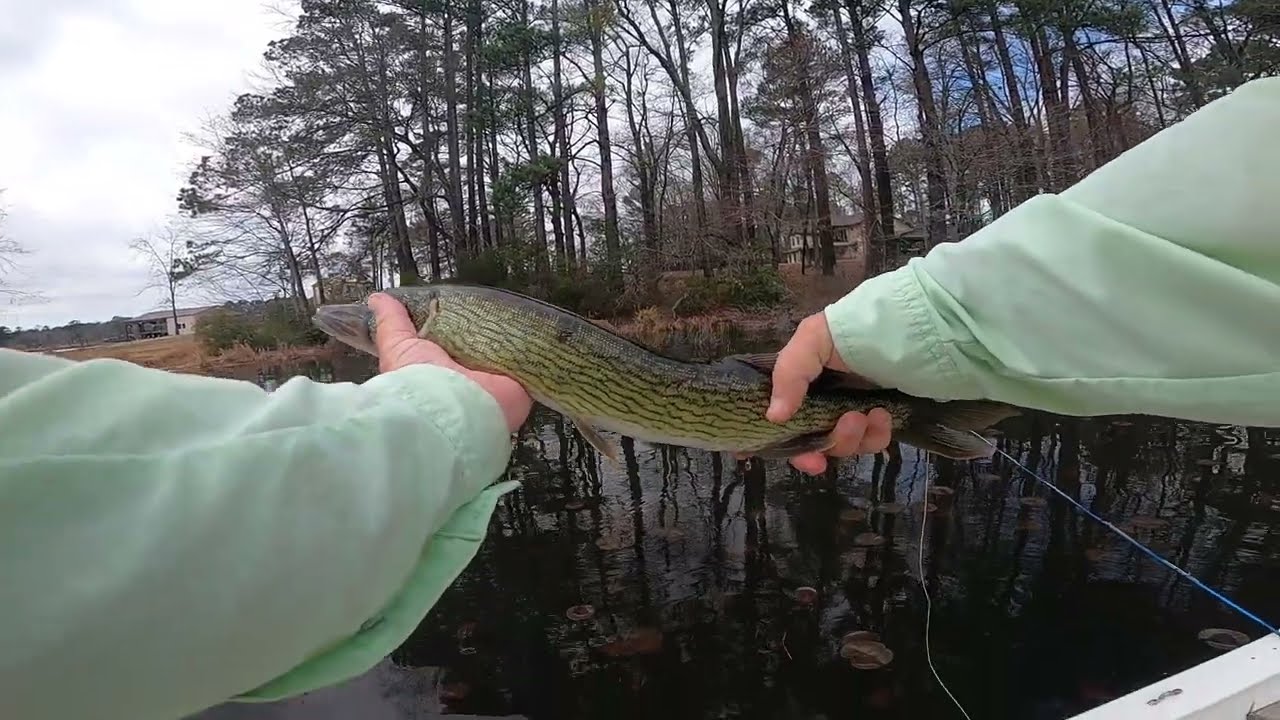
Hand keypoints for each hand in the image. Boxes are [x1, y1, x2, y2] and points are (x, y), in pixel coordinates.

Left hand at [369, 292, 531, 433]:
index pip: (452, 340)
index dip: (455, 324)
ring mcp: (495, 381)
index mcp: (440, 365)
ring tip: (519, 309)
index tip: (461, 304)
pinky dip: (533, 350)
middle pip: (482, 346)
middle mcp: (468, 376)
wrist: (448, 409)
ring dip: (511, 336)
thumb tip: (377, 298)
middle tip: (493, 303)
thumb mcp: (399, 345)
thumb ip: (392, 322)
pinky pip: (530, 363)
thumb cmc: (418, 379)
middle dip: (486, 328)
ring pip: (507, 353)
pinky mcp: (519, 385)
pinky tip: (538, 329)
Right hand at [767, 312, 892, 474]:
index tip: (789, 458)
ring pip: (841, 445)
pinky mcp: (878, 419)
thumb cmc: (856, 327)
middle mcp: (820, 400)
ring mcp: (850, 410)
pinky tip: (882, 416)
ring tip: (865, 416)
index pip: (779, 421)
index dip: (780, 444)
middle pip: (809, 441)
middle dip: (822, 445)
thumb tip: (774, 417)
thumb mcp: (812, 339)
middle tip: (841, 428)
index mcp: (799, 381)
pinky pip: (870, 442)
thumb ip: (789, 375)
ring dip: (850, 439)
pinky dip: (875, 436)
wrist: (913, 327)